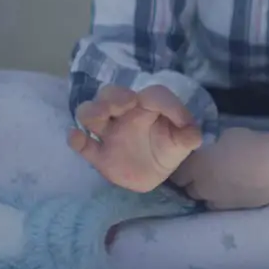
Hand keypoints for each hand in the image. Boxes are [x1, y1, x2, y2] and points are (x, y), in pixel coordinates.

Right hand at [67, 85, 202, 192]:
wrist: (155, 174)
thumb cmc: (167, 148)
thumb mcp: (184, 142)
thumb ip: (189, 135)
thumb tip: (192, 132)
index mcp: (147, 106)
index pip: (152, 94)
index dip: (163, 101)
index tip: (179, 120)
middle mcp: (124, 114)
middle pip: (110, 93)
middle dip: (114, 96)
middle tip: (125, 105)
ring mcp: (109, 133)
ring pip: (90, 113)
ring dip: (93, 111)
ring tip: (103, 117)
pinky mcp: (99, 155)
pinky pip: (83, 145)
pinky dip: (76, 140)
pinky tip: (76, 137)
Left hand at [169, 127, 268, 209]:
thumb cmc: (248, 144)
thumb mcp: (223, 136)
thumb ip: (209, 147)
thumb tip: (207, 150)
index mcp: (196, 167)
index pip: (177, 173)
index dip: (182, 167)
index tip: (189, 160)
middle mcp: (201, 188)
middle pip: (188, 189)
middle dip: (191, 180)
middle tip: (203, 169)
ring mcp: (217, 201)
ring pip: (203, 198)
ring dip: (206, 191)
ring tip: (219, 179)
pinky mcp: (232, 209)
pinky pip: (219, 204)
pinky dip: (221, 197)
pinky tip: (233, 187)